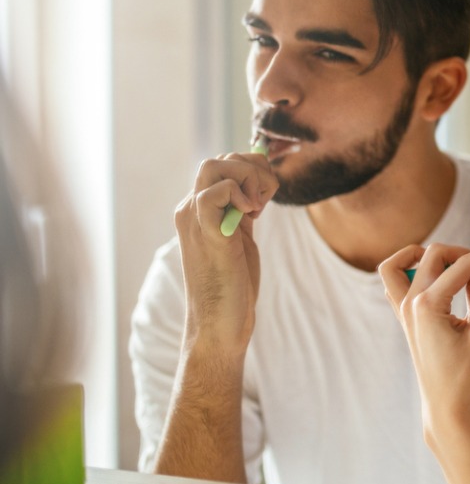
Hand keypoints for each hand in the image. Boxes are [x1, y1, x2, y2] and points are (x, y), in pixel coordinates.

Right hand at [173, 150, 277, 354]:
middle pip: (220, 160)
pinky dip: (239, 194)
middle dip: (254, 170)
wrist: (220, 324)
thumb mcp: (240, 236)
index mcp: (199, 209)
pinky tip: (251, 218)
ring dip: (249, 179)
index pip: (223, 164)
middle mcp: (190, 209)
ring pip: (215, 166)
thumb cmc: (233, 283)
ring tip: (258, 210)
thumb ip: (244, 210)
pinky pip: (215, 192)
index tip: (265, 201)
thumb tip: (260, 182)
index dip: (253, 171)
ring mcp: (195, 220)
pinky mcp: (207, 234)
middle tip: (266, 203)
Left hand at [379, 244, 469, 432]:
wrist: (447, 405)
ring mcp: (403, 310)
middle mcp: (410, 303)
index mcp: (429, 305)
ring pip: (402, 263)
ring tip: (454, 265)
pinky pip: (395, 282)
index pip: (461, 265)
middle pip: (433, 255)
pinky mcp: (404, 318)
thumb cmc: (467, 373)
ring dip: (426, 255)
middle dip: (463, 253)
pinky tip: (437, 279)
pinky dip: (411, 271)